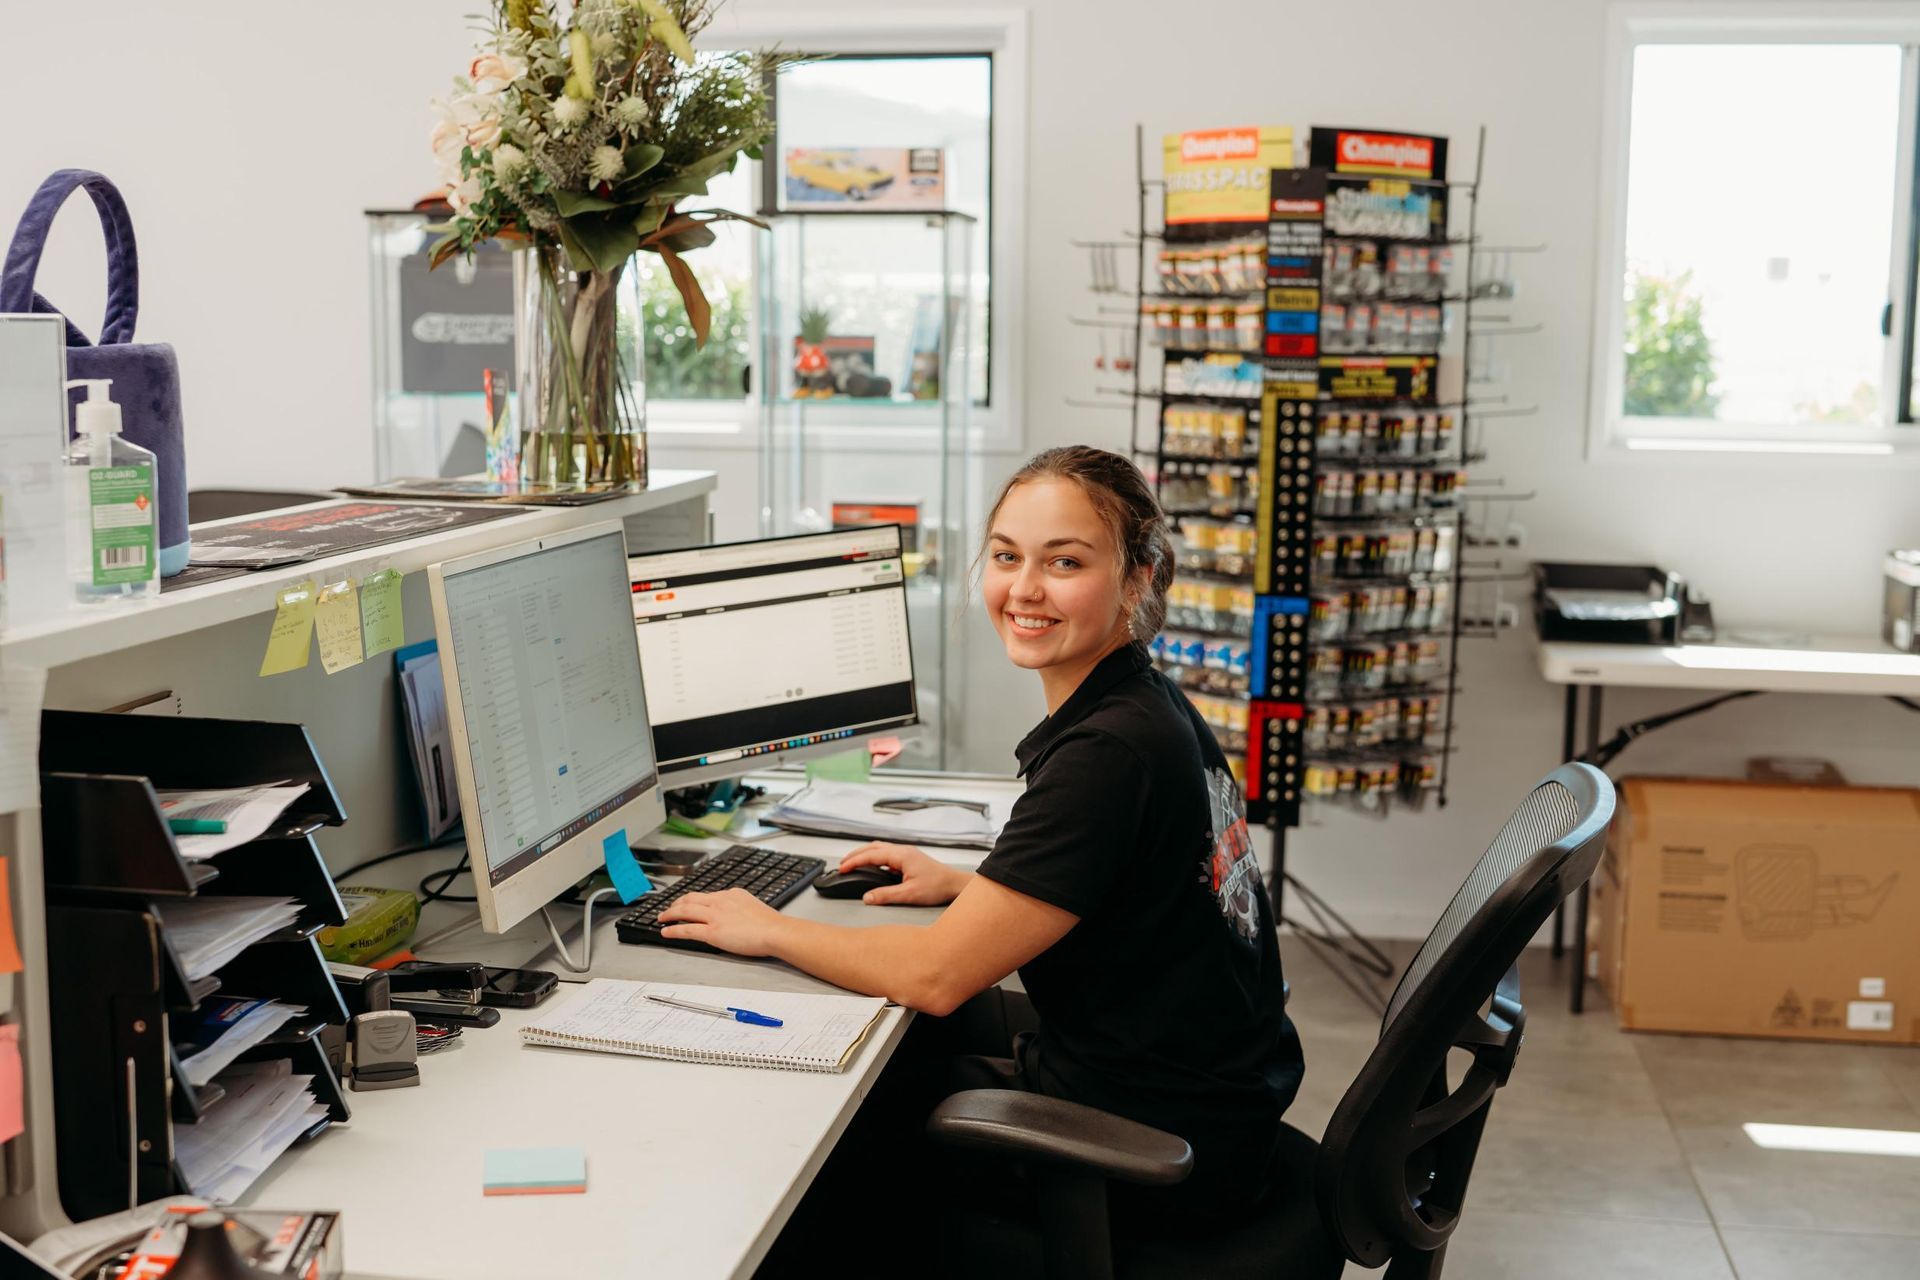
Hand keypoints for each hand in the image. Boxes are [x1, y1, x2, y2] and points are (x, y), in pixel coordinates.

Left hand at [658, 889, 785, 956]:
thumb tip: (735, 915)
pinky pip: (687, 929)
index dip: (694, 900)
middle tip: (669, 908)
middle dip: (676, 903)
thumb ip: (740, 908)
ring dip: (669, 914)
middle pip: (691, 898)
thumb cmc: (770, 924)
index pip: (707, 895)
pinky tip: (666, 931)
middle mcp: (720, 901)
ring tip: (661, 918)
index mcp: (731, 894)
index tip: (689, 903)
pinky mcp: (712, 932)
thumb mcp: (753, 906)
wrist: (774, 931)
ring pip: (684, 911)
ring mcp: (715, 916)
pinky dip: (673, 930)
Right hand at [839, 841, 968, 905]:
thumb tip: (867, 897)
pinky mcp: (909, 859)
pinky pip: (887, 854)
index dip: (854, 861)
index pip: (871, 855)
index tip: (842, 868)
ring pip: (880, 849)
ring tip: (853, 863)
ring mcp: (907, 854)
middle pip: (873, 847)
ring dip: (865, 854)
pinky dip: (874, 858)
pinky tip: (872, 866)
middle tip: (842, 864)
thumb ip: (886, 895)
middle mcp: (903, 851)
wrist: (955, 885)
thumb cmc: (938, 886)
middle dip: (855, 854)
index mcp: (901, 855)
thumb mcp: (909, 894)